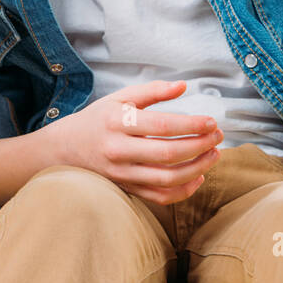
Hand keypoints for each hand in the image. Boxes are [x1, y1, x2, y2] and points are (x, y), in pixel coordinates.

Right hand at [52, 79, 224, 204]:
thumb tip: (184, 86)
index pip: (163, 125)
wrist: (64, 149)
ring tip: (214, 155)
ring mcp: (122, 173)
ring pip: (167, 178)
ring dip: (197, 168)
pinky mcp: (126, 188)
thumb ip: (152, 91)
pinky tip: (198, 177)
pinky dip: (183, 191)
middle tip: (218, 137)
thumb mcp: (120, 98)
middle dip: (200, 145)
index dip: (191, 124)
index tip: (212, 122)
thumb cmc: (97, 119)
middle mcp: (119, 150)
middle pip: (168, 153)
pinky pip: (159, 196)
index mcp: (118, 122)